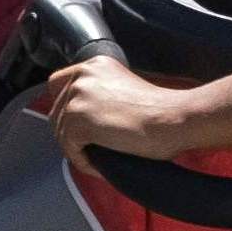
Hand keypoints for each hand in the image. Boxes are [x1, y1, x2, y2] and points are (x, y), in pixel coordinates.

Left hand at [26, 56, 216, 160]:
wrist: (175, 117)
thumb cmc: (162, 110)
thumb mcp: (125, 89)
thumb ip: (101, 95)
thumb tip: (84, 119)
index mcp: (94, 65)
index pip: (58, 84)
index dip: (64, 107)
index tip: (77, 125)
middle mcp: (82, 76)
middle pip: (57, 111)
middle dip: (71, 132)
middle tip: (91, 148)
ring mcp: (77, 98)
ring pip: (62, 133)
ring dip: (78, 149)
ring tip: (100, 159)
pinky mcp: (77, 121)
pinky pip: (70, 150)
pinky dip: (83, 161)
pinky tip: (100, 165)